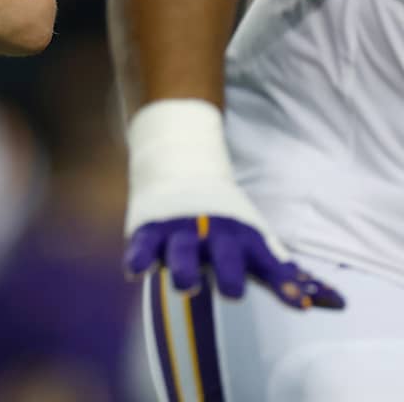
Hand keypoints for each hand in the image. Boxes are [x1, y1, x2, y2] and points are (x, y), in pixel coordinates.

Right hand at [124, 104, 342, 309]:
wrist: (178, 167)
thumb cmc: (224, 220)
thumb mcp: (254, 238)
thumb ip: (285, 274)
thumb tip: (335, 305)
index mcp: (242, 234)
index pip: (267, 259)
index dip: (282, 281)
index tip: (298, 304)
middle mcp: (212, 230)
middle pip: (222, 251)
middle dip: (228, 270)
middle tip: (233, 292)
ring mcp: (179, 228)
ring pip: (181, 249)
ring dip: (183, 267)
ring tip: (186, 286)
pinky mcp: (149, 228)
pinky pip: (143, 244)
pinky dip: (140, 257)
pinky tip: (136, 272)